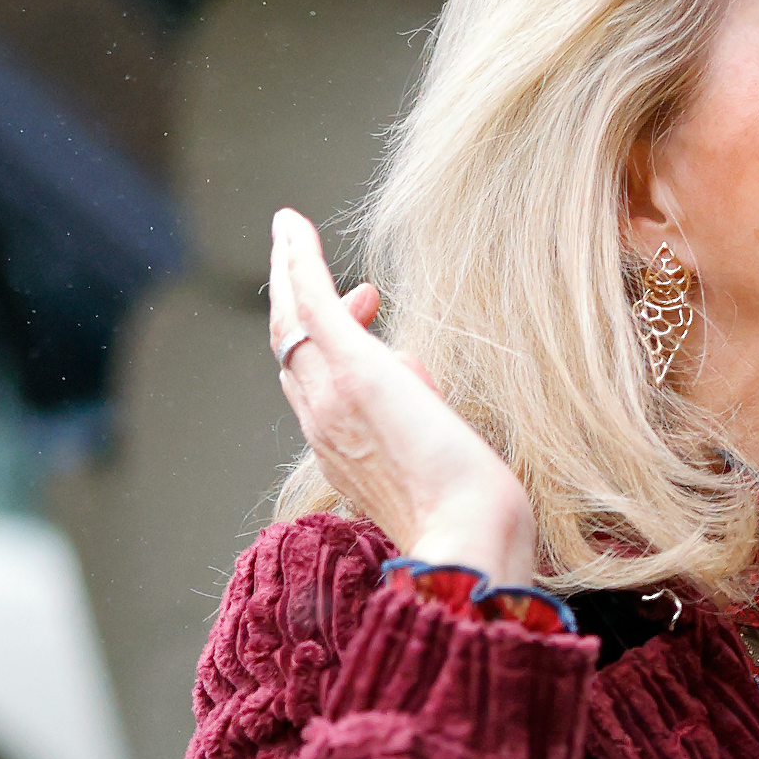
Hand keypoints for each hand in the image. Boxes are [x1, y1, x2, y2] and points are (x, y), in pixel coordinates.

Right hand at [267, 207, 540, 587]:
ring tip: (291, 236)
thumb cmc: (469, 514)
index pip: (313, 390)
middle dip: (299, 304)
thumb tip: (417, 382)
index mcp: (341, 455)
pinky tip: (291, 225)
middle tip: (326, 269)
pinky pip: (309, 302)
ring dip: (288, 274)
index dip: (327, 346)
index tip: (371, 310)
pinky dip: (296, 261)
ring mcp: (331, 398)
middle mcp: (323, 428)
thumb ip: (423, 421)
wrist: (468, 534)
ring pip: (289, 325)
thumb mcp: (440, 463)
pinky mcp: (352, 370)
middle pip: (290, 353)